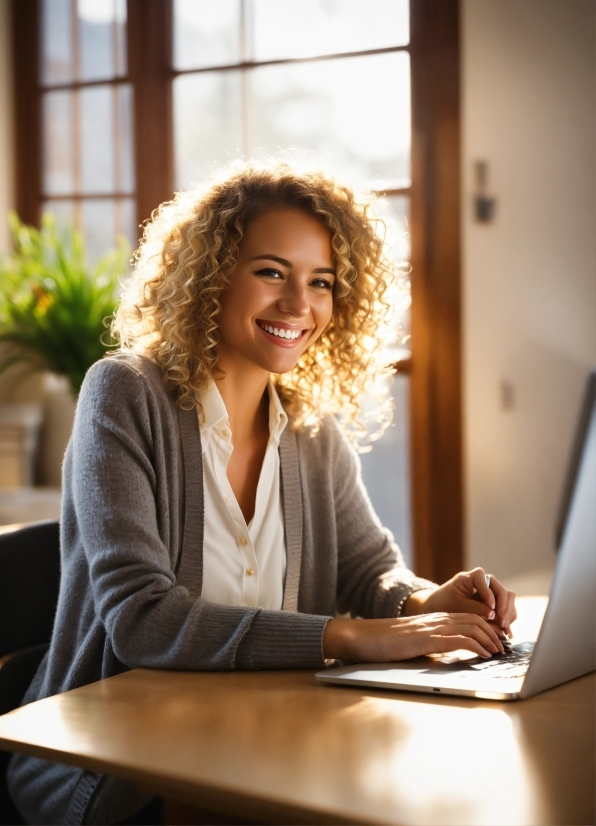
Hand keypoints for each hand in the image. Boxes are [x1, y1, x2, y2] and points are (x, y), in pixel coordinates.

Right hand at [323, 612, 504, 662]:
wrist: (363, 637)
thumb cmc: (385, 643)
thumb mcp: (414, 642)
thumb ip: (432, 644)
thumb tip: (448, 655)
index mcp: (434, 619)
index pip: (468, 617)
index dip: (486, 627)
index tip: (498, 639)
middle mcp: (436, 619)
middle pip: (474, 619)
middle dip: (493, 631)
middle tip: (505, 645)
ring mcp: (432, 628)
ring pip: (471, 627)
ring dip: (490, 639)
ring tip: (500, 650)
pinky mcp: (427, 640)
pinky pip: (458, 640)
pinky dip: (476, 646)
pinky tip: (484, 654)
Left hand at [404, 568, 516, 635]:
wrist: (440, 608)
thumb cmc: (445, 604)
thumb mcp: (458, 607)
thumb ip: (475, 609)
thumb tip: (494, 615)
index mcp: (470, 577)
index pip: (483, 578)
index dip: (488, 593)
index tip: (491, 609)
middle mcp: (484, 582)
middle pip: (501, 589)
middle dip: (504, 607)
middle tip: (501, 623)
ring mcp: (491, 591)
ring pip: (508, 598)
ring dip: (508, 614)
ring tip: (504, 630)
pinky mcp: (495, 602)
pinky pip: (507, 608)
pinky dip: (508, 618)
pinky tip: (505, 632)